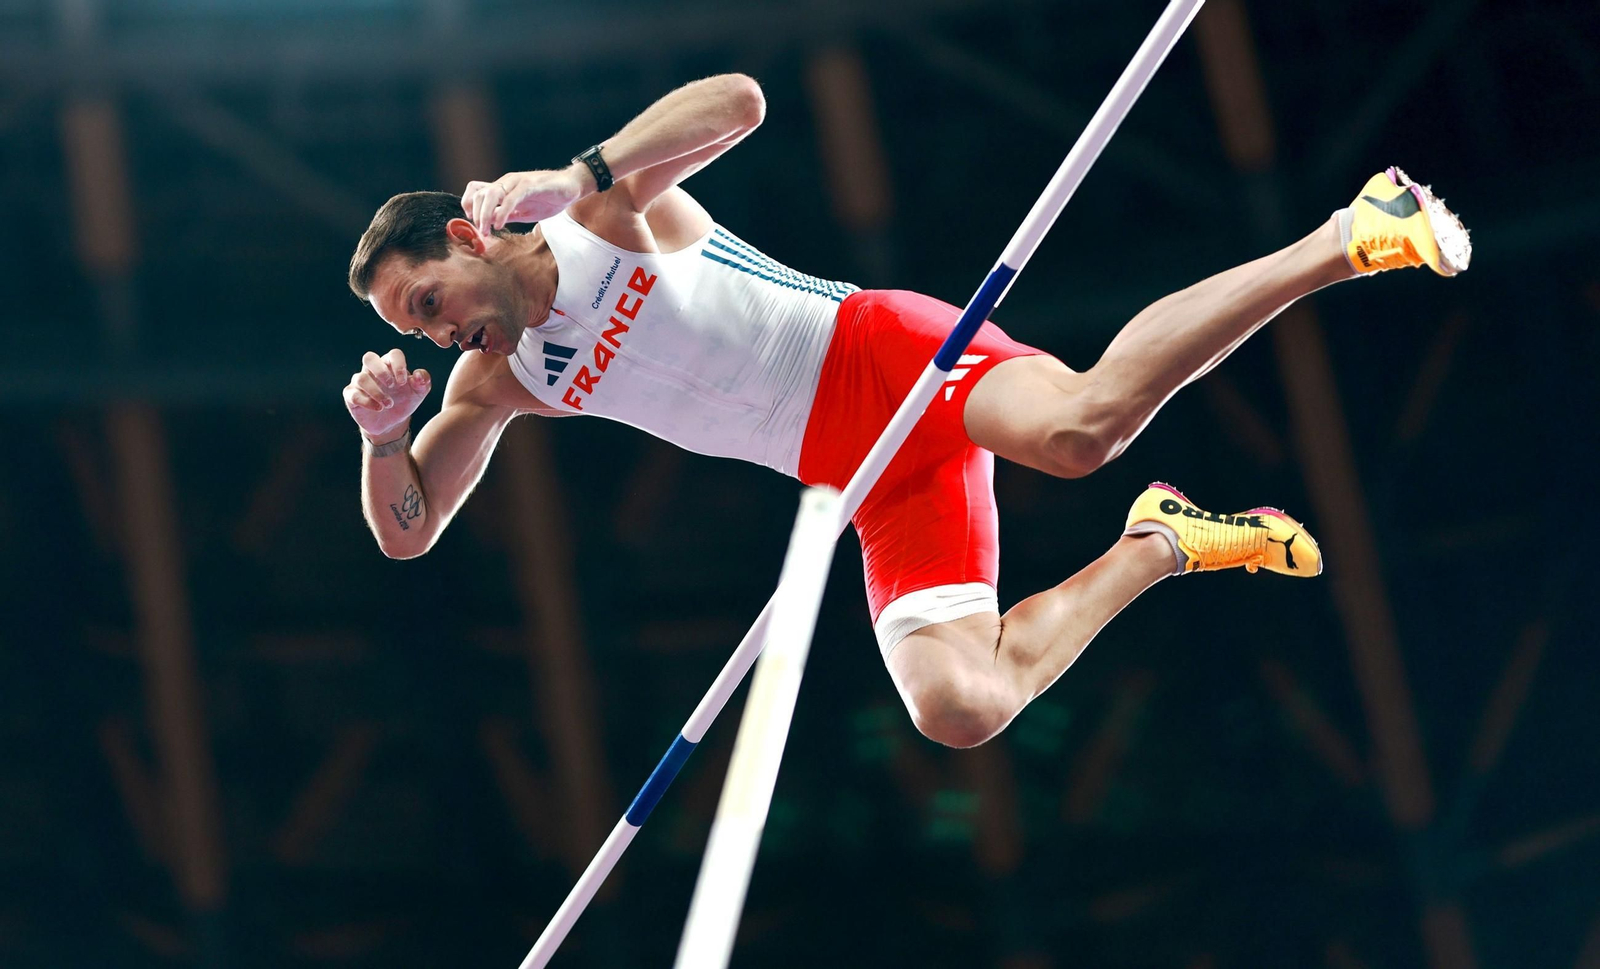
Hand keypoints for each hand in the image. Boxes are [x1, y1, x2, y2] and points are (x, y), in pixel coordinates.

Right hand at [343, 349, 431, 441]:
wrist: (392, 422)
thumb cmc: (404, 401)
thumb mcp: (418, 393)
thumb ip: (423, 381)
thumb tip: (419, 375)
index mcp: (390, 365)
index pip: (393, 355)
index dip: (399, 365)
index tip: (404, 382)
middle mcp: (373, 370)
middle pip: (369, 358)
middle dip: (381, 371)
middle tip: (392, 386)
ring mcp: (361, 382)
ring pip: (360, 378)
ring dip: (376, 392)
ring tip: (389, 404)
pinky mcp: (352, 396)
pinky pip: (353, 394)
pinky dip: (366, 401)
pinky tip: (379, 408)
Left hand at [461, 167, 587, 233]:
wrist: (571, 187)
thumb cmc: (549, 198)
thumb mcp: (524, 211)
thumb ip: (507, 215)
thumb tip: (490, 222)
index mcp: (504, 188)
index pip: (476, 190)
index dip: (469, 205)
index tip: (473, 223)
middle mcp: (507, 182)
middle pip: (479, 194)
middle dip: (476, 215)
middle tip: (481, 232)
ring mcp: (517, 182)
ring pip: (491, 194)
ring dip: (485, 214)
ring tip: (487, 229)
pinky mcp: (529, 185)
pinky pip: (510, 198)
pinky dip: (502, 212)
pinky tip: (501, 224)